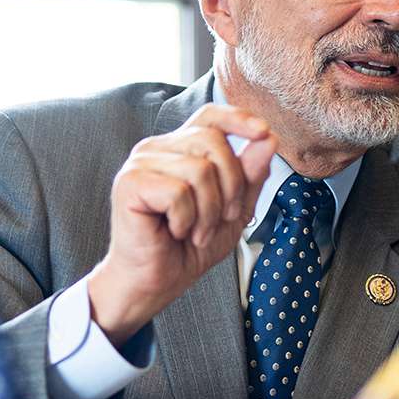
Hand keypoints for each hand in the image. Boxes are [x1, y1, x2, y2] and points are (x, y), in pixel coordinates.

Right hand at [86, 104, 277, 345]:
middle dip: (231, 186)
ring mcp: (141, 163)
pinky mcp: (129, 183)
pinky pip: (178, 192)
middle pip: (213, 142)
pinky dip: (186, 220)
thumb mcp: (233, 211)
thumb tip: (268, 139)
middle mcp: (158, 149)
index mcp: (180, 149)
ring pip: (199, 169)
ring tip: (196, 232)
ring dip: (208, 212)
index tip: (264, 132)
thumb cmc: (187, 248)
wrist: (154, 283)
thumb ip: (250, 176)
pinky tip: (175, 232)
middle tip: (221, 220)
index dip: (237, 118)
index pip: (209, 116)